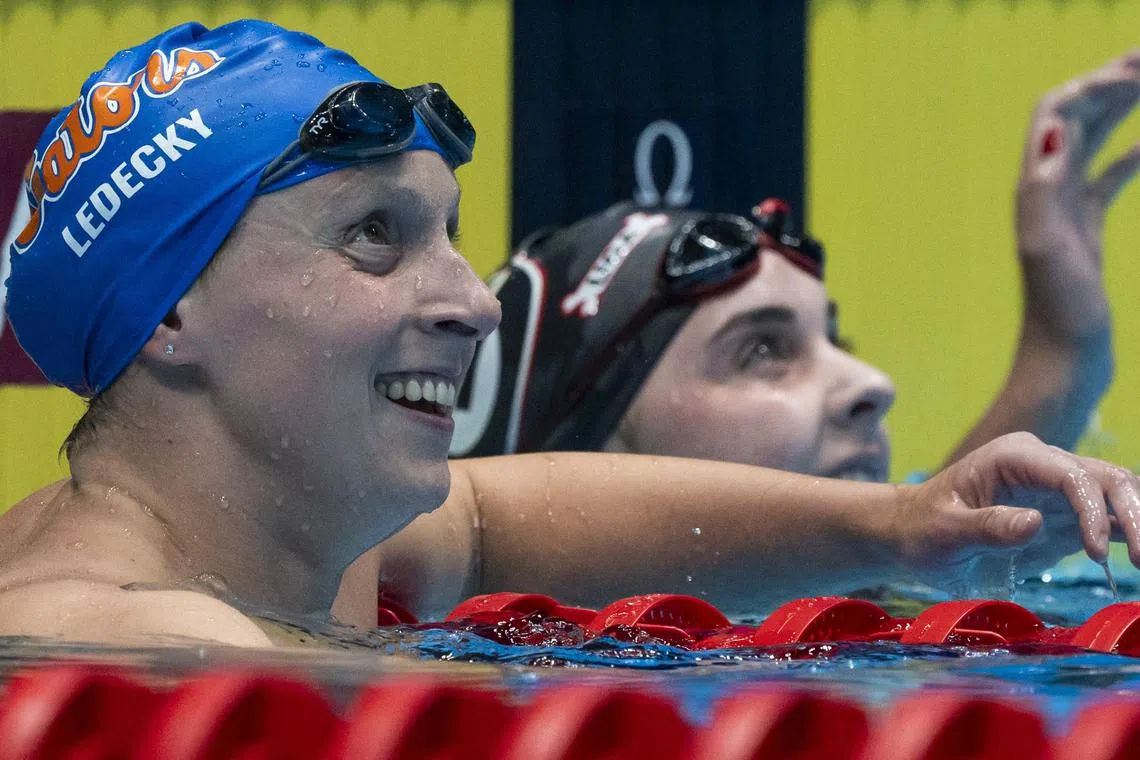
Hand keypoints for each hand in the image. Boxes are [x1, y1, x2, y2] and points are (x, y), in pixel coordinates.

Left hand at [895, 432, 1139, 583]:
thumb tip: (1035, 522)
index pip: (1071, 474)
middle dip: (1134, 515)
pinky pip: (1108, 520)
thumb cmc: (922, 527)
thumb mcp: (944, 531)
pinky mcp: (1064, 518)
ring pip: (1116, 495)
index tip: (1096, 552)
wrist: (911, 534)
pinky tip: (1137, 558)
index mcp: (1014, 457)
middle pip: (1107, 479)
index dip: (1092, 510)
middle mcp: (1043, 465)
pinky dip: (1129, 534)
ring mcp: (1057, 490)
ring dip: (1137, 523)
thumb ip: (987, 526)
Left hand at [1016, 51, 1139, 340]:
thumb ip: (1044, 193)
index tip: (1136, 75)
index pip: (1054, 114)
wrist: (1064, 360)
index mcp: (1036, 188)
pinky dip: (1128, 152)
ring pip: (1095, 142)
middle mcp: (1045, 191)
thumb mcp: (1049, 249)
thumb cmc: (1058, 314)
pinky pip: (1107, 178)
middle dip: (1109, 82)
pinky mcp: (1086, 230)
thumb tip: (1050, 137)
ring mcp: (1067, 209)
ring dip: (1121, 107)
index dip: (1091, 86)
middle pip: (1075, 118)